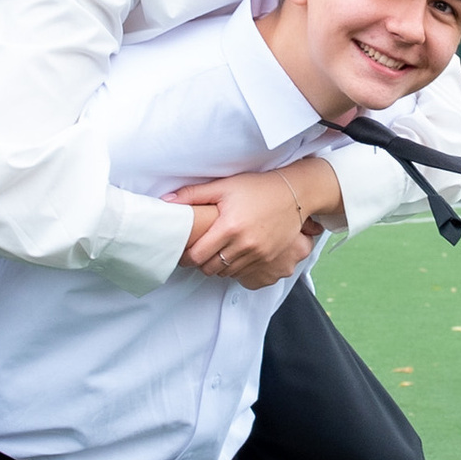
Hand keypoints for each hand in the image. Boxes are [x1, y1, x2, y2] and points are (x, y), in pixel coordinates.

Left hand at [175, 172, 321, 286]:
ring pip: (226, 273)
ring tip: (214, 253)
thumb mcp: (223, 186)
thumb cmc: (257, 188)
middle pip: (210, 268)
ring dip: (217, 266)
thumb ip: (192, 195)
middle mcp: (244, 244)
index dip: (186, 257)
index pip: (198, 255)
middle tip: (197, 253)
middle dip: (200, 263)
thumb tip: (166, 202)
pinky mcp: (268, 259)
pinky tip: (231, 254)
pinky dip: (233, 267)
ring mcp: (258, 254)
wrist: (294, 194)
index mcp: (229, 227)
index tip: (183, 252)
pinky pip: (243, 272)